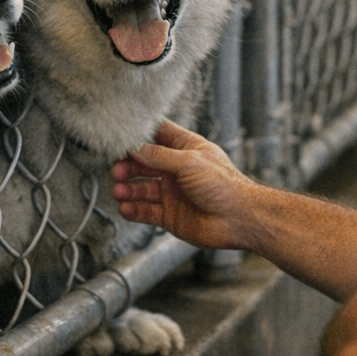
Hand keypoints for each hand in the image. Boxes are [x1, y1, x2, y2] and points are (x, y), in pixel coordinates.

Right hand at [111, 120, 259, 250]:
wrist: (239, 219)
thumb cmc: (225, 185)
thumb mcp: (189, 162)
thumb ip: (159, 156)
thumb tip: (135, 148)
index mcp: (186, 150)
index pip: (158, 136)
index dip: (140, 137)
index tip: (121, 139)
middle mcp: (177, 170)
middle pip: (144, 163)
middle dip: (128, 166)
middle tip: (117, 171)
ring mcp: (173, 193)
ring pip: (142, 188)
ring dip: (128, 189)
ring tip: (119, 191)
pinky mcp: (171, 215)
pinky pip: (146, 211)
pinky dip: (133, 210)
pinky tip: (126, 208)